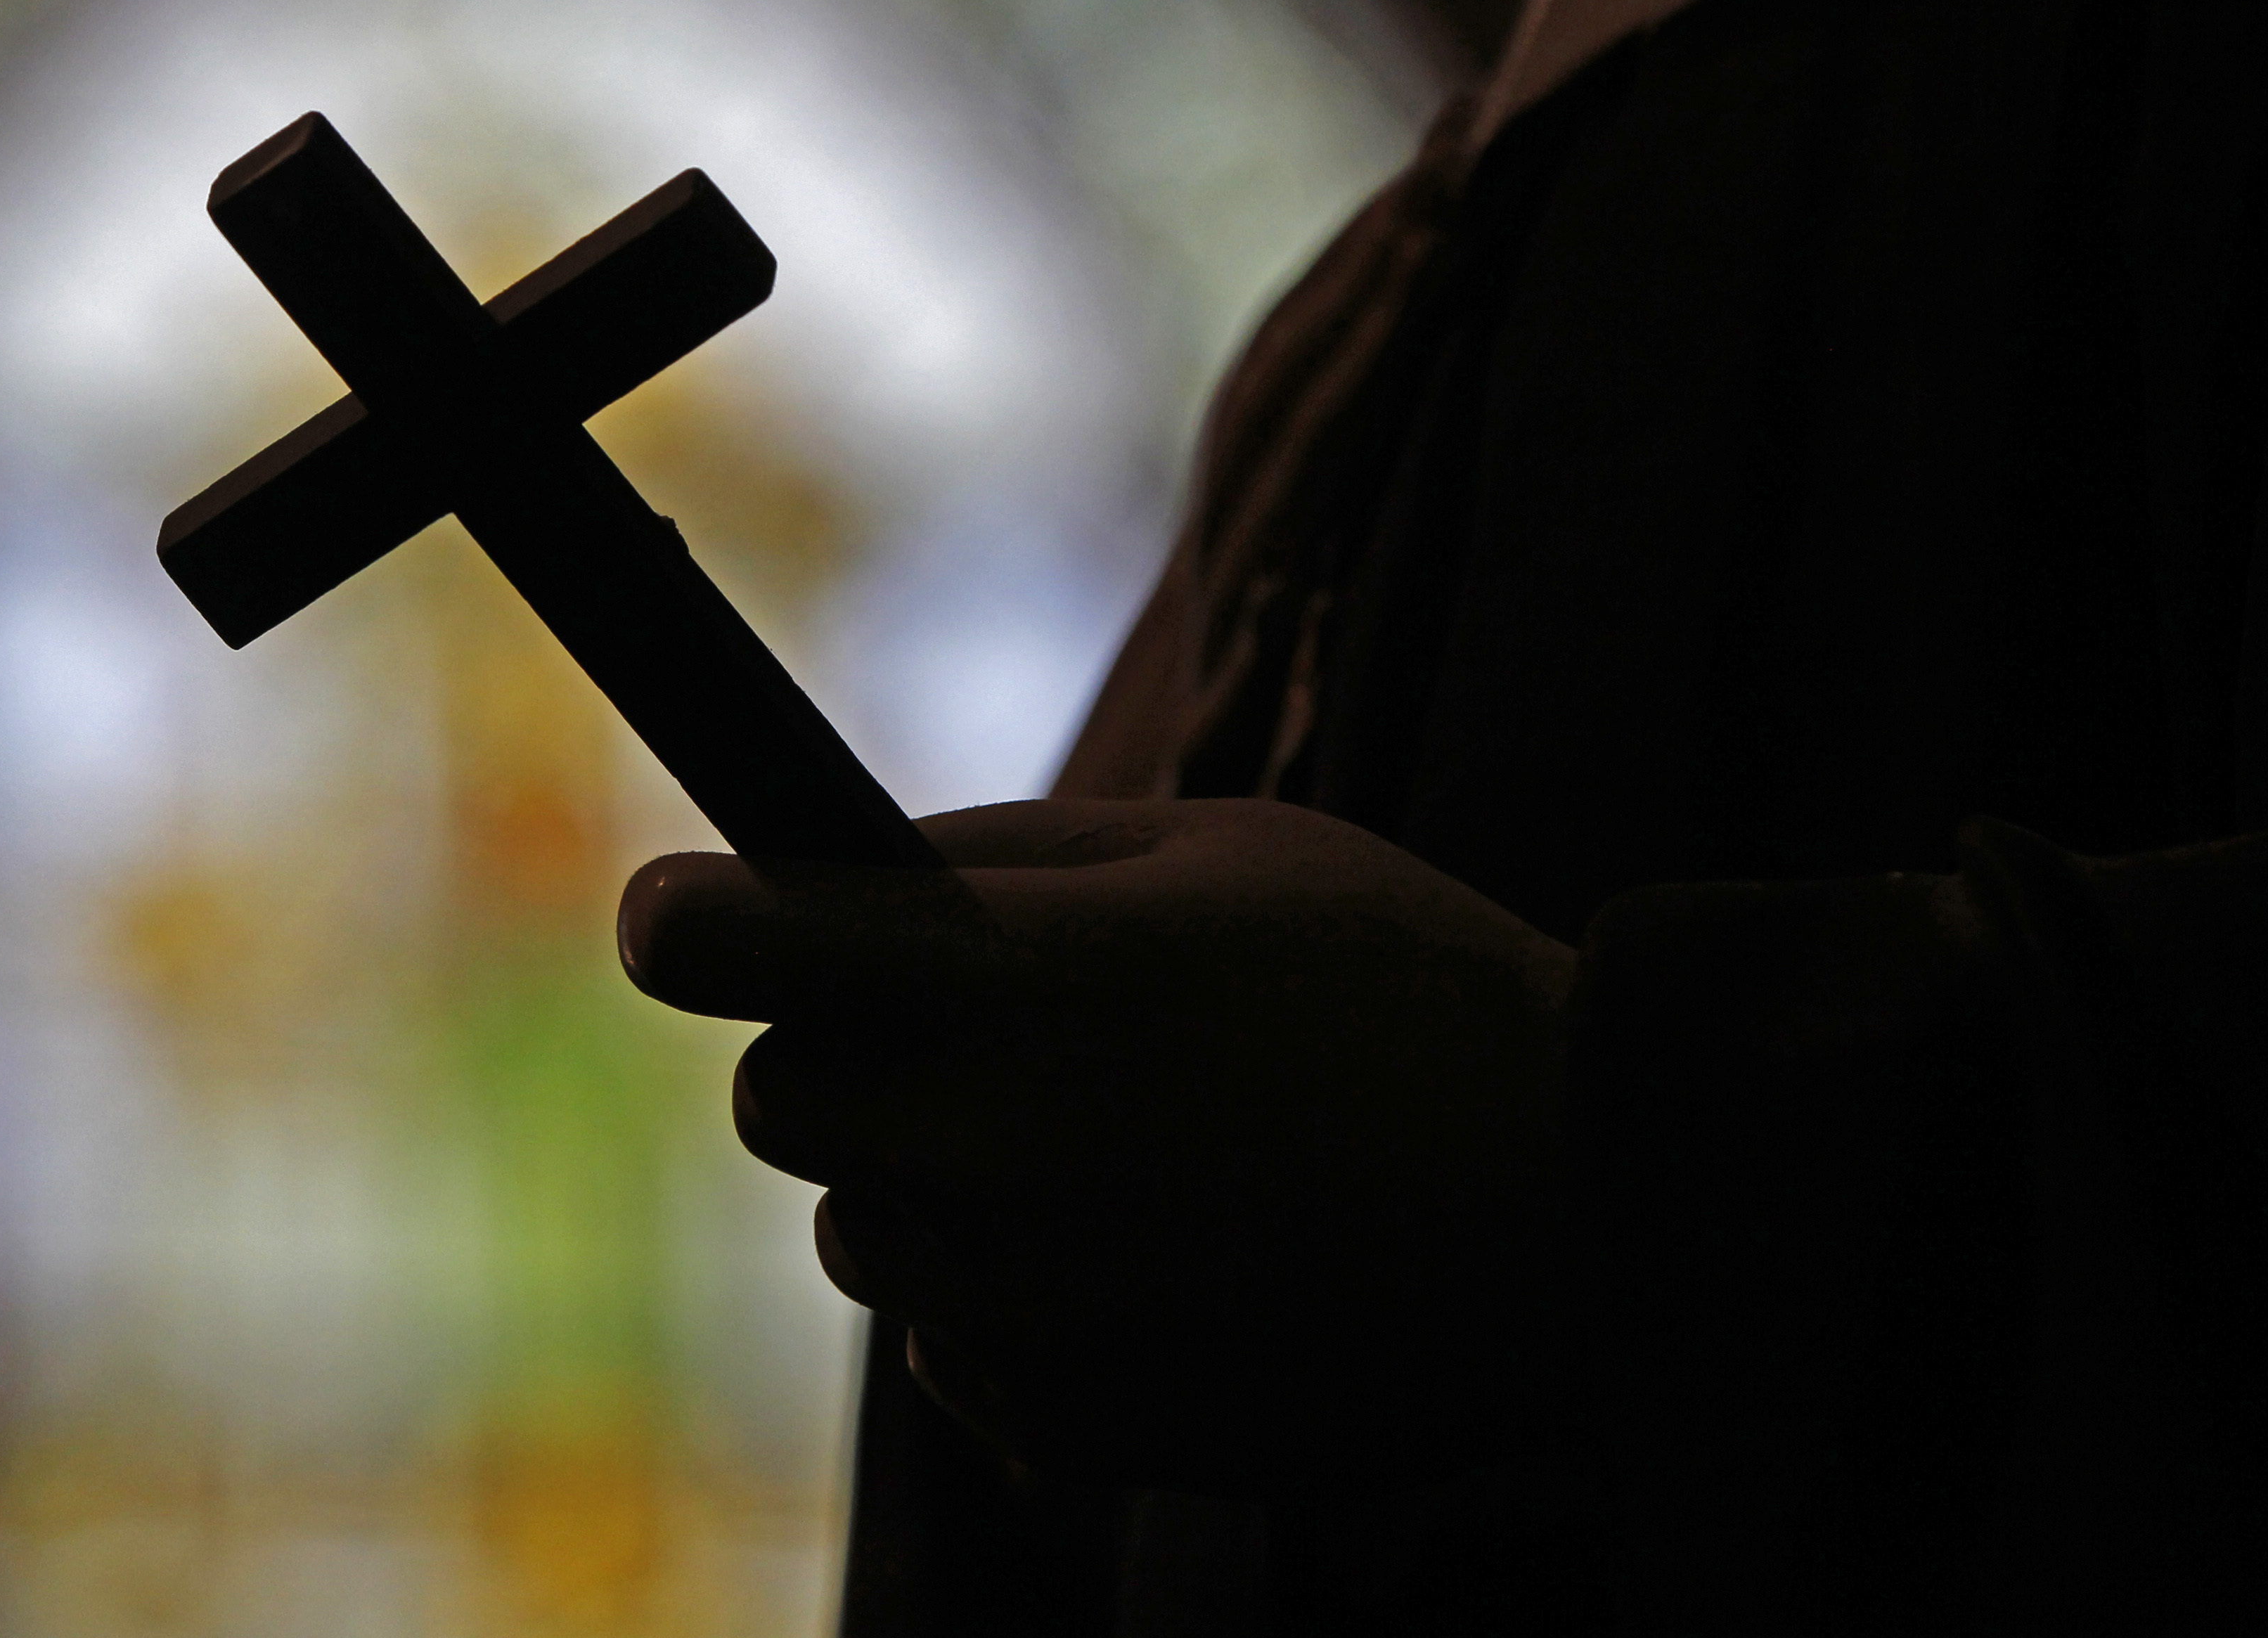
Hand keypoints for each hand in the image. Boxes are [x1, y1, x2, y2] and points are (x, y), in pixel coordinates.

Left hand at [617, 797, 1580, 1496]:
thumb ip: (1008, 854)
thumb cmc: (1409, 989)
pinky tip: (1152, 1249)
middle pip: (775, 1104)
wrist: (1593, 1217)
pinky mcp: (1074, 1420)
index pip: (737, 949)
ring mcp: (1029, 1301)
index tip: (674, 916)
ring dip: (926, 1182)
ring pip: (857, 1234)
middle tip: (966, 1027)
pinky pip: (955, 1349)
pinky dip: (1010, 1300)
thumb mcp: (1221, 847)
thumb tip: (847, 871)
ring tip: (1103, 1142)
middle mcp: (996, 1149)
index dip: (683, 921)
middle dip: (835, 1053)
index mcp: (1023, 980)